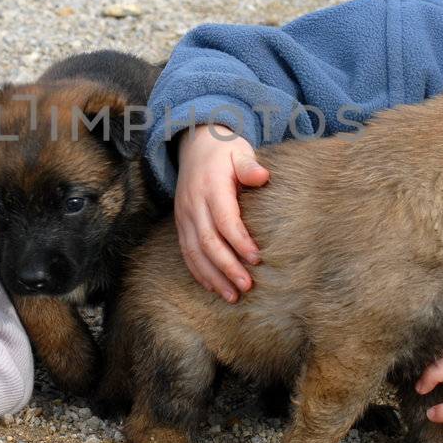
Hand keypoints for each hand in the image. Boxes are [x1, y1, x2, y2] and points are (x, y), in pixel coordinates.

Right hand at [174, 124, 269, 302]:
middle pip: (208, 241)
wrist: (195, 146)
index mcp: (210, 186)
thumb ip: (249, 165)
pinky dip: (199, 272)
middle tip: (247, 286)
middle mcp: (193, 203)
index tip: (257, 259)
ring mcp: (184, 216)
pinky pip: (186, 253)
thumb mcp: (239, 151)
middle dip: (227, 266)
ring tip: (233, 296)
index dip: (239, 241)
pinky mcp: (181, 224)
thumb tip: (262, 176)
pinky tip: (214, 287)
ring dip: (213, 276)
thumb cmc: (224, 152)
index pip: (224, 219)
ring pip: (194, 252)